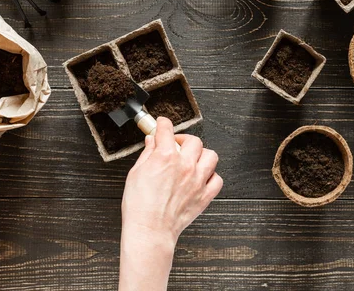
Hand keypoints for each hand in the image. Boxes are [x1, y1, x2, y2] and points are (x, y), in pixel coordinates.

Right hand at [121, 117, 222, 247]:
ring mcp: (197, 180)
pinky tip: (201, 177)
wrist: (150, 230)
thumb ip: (147, 154)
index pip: (166, 130)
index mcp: (165, 157)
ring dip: (201, 155)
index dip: (163, 124)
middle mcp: (185, 165)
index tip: (162, 124)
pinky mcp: (204, 195)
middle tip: (175, 145)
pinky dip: (211, 175)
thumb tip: (151, 141)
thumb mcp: (136, 173)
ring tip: (192, 160)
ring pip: (210, 156)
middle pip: (193, 140)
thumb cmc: (139, 206)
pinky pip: (217, 179)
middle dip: (183, 140)